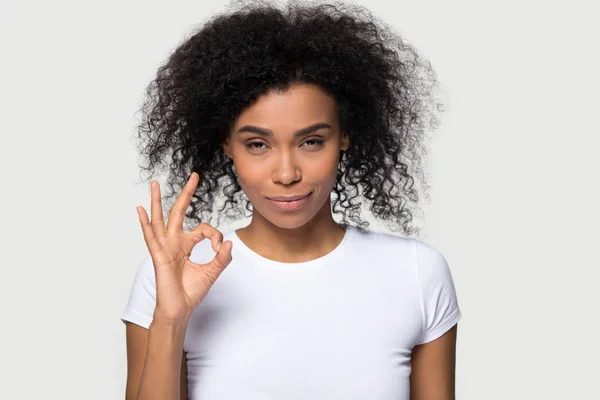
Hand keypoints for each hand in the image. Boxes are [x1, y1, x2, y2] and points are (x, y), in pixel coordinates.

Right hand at [136, 172, 232, 324]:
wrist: (180, 310)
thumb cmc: (191, 292)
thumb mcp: (212, 272)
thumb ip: (222, 258)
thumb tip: (229, 243)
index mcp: (186, 245)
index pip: (204, 229)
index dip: (216, 236)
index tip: (220, 249)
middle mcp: (174, 242)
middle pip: (178, 212)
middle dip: (186, 193)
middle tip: (194, 176)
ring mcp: (165, 248)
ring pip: (160, 219)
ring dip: (157, 201)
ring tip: (155, 183)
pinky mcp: (159, 256)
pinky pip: (151, 237)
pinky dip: (145, 223)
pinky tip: (141, 210)